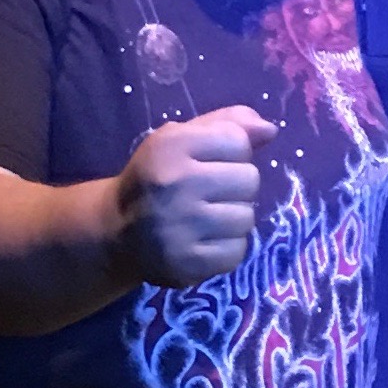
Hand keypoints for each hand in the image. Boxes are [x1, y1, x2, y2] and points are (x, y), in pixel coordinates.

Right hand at [113, 106, 277, 286]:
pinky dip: (227, 247)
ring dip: (233, 217)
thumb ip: (229, 123)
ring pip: (246, 217)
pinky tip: (204, 240)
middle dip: (236, 185)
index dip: (232, 152)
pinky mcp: (185, 264)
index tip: (208, 162)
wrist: (117, 231)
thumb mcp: (185, 137)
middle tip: (209, 193)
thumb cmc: (160, 175)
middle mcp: (174, 184)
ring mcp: (179, 227)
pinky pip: (237, 251)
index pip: (238, 141)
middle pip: (249, 180)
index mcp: (172, 145)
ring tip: (206, 217)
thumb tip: (270, 129)